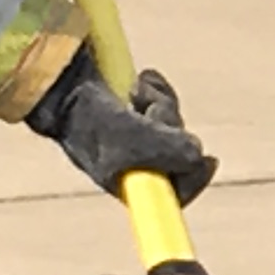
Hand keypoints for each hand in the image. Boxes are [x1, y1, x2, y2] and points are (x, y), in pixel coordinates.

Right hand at [25, 53, 214, 203]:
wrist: (64, 86)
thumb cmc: (95, 120)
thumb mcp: (137, 140)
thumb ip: (174, 152)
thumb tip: (199, 155)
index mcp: (132, 185)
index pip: (175, 193)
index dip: (195, 179)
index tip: (210, 160)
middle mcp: (135, 165)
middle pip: (180, 152)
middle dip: (170, 126)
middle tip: (149, 113)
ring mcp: (135, 139)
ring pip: (174, 124)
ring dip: (161, 105)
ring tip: (137, 93)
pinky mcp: (134, 113)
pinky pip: (162, 102)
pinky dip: (156, 90)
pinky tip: (142, 81)